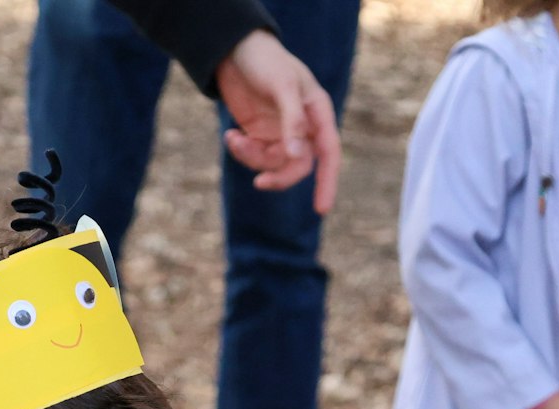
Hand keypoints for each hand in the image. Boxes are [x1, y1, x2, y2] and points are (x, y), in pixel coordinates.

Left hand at [214, 29, 341, 211]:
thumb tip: (298, 158)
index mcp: (317, 112)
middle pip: (299, 166)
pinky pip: (254, 156)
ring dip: (251, 158)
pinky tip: (230, 135)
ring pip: (272, 164)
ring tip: (233, 139)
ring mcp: (280, 133)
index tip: (321, 209)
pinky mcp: (259, 135)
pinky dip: (241, 151)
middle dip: (278, 176)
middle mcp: (303, 126)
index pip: (329, 152)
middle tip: (259, 182)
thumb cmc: (265, 61)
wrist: (234, 49)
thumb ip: (292, 122)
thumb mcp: (282, 86)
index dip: (327, 182)